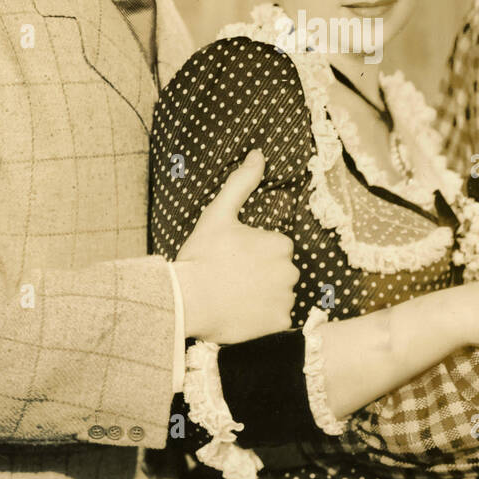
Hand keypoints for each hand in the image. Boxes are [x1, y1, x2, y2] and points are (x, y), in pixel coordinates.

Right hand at [173, 149, 299, 343]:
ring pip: (278, 295)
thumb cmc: (202, 256)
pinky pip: (276, 319)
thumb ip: (241, 182)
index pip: (275, 247)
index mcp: (281, 244)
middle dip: (261, 274)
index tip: (232, 258)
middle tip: (231, 277)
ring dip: (263, 296)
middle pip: (279, 272)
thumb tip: (259, 154)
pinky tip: (241, 313)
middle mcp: (290, 272)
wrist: (187, 301)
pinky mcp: (279, 324)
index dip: (253, 252)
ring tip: (233, 296)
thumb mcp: (219, 214)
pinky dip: (263, 319)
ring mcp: (286, 300)